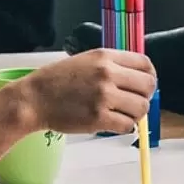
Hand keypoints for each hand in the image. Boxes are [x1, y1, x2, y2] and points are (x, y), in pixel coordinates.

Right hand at [16, 49, 157, 134]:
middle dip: (144, 96)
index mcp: (105, 57)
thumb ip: (111, 65)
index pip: (145, 64)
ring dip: (134, 114)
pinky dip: (123, 127)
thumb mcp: (85, 60)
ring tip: (120, 114)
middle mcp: (107, 74)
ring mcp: (103, 96)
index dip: (149, 76)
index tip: (143, 85)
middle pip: (148, 86)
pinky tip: (112, 123)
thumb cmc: (56, 81)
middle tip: (132, 102)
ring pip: (140, 108)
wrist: (34, 99)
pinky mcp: (98, 118)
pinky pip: (127, 125)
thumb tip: (137, 80)